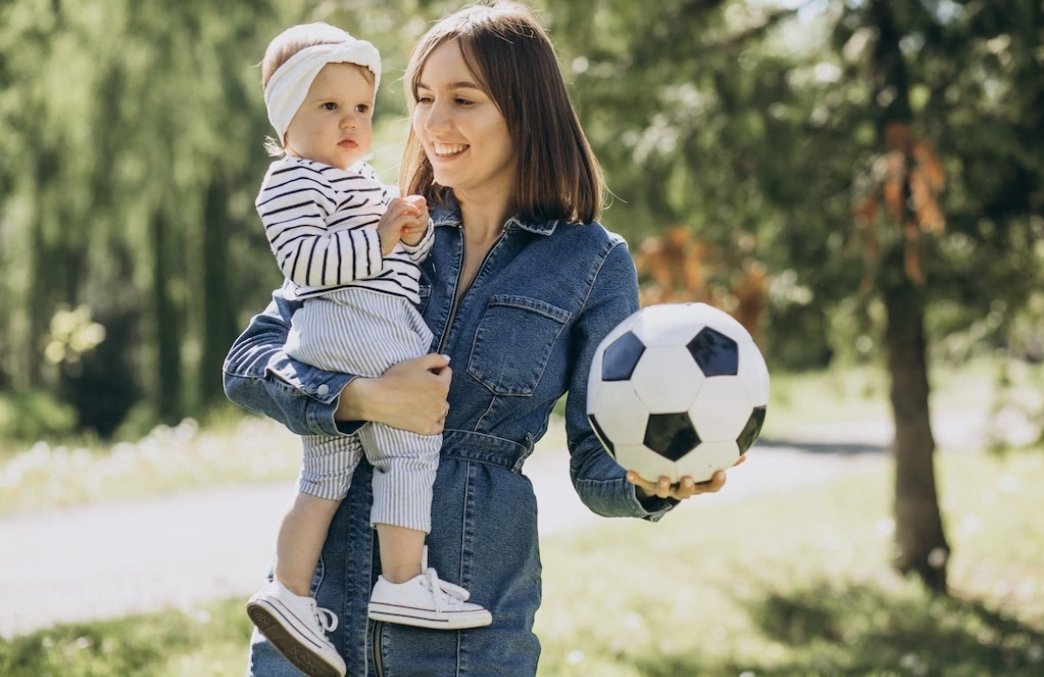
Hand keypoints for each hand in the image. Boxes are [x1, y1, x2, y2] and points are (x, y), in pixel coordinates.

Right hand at [335, 353, 451, 434]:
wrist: (377, 399)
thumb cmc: (395, 379)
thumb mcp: (416, 362)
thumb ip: (436, 359)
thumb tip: (447, 359)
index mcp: (441, 385)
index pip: (446, 373)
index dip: (435, 369)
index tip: (423, 371)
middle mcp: (441, 402)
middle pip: (444, 391)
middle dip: (436, 386)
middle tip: (418, 385)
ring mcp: (434, 417)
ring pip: (443, 408)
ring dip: (437, 403)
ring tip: (421, 400)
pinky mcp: (425, 429)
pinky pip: (438, 426)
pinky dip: (436, 420)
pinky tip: (427, 414)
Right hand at [378, 196, 427, 253]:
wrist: (377, 248)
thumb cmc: (384, 241)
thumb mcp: (390, 229)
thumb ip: (395, 223)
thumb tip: (405, 222)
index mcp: (387, 215)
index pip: (396, 201)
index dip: (406, 202)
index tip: (413, 209)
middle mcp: (387, 215)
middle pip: (399, 201)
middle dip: (410, 203)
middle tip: (417, 211)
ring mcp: (389, 219)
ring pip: (402, 206)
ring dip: (412, 209)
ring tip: (418, 215)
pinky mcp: (393, 226)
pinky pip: (404, 218)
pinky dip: (412, 219)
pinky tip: (416, 223)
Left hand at [627, 454, 746, 500]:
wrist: (662, 479)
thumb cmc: (689, 466)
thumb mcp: (705, 462)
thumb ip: (723, 456)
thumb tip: (744, 452)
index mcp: (698, 483)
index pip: (711, 486)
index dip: (716, 482)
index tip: (721, 474)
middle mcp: (682, 488)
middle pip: (687, 492)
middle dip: (688, 487)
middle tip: (688, 479)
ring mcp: (665, 488)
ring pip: (664, 491)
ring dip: (662, 486)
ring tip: (662, 478)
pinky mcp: (649, 485)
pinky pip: (641, 482)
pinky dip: (636, 478)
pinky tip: (629, 472)